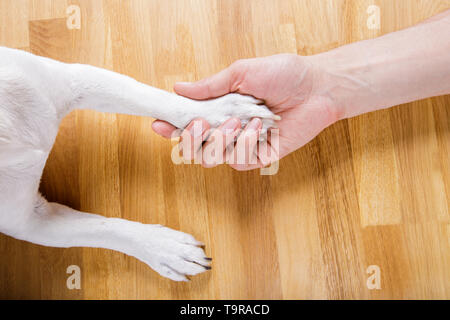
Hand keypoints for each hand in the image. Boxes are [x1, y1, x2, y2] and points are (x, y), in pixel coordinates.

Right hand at [152, 54, 339, 169]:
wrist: (317, 88)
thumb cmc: (283, 75)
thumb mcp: (241, 73)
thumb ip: (209, 86)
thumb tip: (178, 88)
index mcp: (218, 109)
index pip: (186, 123)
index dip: (170, 127)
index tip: (159, 123)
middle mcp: (226, 130)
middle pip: (193, 148)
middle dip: (191, 139)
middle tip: (201, 123)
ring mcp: (242, 146)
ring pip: (212, 158)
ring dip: (221, 140)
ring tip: (239, 120)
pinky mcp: (259, 158)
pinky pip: (239, 161)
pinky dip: (246, 143)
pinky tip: (260, 127)